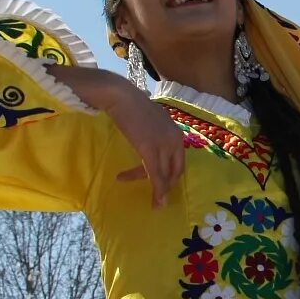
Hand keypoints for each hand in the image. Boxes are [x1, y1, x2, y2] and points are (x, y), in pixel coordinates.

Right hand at [52, 68, 185, 208]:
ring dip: (159, 191)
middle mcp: (175, 139)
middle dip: (167, 186)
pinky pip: (155, 174)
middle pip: (175, 171)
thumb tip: (151, 143)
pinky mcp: (150, 149)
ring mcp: (164, 144)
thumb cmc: (130, 107)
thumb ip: (156, 134)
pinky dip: (157, 189)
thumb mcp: (151, 122)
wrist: (120, 96)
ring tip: (152, 202)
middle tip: (157, 197)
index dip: (172, 177)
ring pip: (165, 175)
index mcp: (177, 133)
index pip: (179, 162)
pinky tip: (154, 199)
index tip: (162, 185)